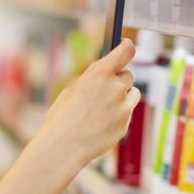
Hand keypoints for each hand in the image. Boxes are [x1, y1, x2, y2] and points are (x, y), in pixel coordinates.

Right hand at [34, 38, 140, 168]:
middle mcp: (115, 87)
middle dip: (118, 80)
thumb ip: (93, 83)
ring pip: (132, 94)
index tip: (126, 46)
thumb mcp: (72, 91)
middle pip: (127, 75)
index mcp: (99, 73)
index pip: (125, 51)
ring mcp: (123, 107)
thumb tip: (103, 84)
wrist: (63, 147)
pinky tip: (102, 123)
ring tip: (105, 107)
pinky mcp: (125, 124)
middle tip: (106, 88)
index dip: (127, 47)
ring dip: (123, 97)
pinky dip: (119, 116)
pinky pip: (127, 114)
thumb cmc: (61, 118)